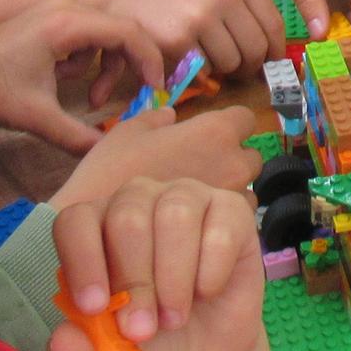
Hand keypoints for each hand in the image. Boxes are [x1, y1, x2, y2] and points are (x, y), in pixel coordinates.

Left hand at [0, 0, 166, 153]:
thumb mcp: (39, 118)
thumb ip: (78, 137)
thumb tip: (110, 153)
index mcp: (68, 22)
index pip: (128, 33)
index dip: (150, 61)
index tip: (156, 89)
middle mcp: (67, 6)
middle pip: (120, 30)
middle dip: (127, 68)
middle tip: (134, 97)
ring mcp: (58, 8)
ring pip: (104, 33)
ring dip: (104, 67)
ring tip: (88, 97)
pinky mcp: (50, 16)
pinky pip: (86, 34)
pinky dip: (85, 60)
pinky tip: (63, 80)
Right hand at [41, 0, 286, 75]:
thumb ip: (238, 5)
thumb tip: (269, 48)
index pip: (273, 25)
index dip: (274, 52)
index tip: (270, 64)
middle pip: (257, 49)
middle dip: (249, 67)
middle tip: (237, 72)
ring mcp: (202, 17)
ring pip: (232, 64)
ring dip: (222, 70)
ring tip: (205, 60)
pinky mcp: (179, 40)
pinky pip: (204, 71)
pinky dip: (198, 73)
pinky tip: (184, 59)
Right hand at [48, 106, 264, 217]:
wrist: (100, 233)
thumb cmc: (111, 174)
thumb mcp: (126, 134)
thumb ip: (155, 120)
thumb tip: (170, 116)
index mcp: (213, 131)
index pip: (244, 118)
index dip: (229, 126)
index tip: (211, 137)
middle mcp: (233, 162)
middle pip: (251, 157)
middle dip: (233, 163)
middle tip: (202, 175)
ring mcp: (233, 200)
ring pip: (247, 194)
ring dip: (229, 196)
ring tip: (197, 208)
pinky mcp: (227, 235)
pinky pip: (235, 225)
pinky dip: (221, 225)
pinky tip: (194, 232)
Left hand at [48, 177, 268, 350]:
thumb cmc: (150, 339)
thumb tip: (61, 345)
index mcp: (96, 228)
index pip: (75, 222)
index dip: (82, 261)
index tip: (94, 308)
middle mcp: (137, 201)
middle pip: (127, 219)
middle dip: (134, 283)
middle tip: (141, 330)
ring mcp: (186, 198)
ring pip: (175, 215)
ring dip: (174, 278)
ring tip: (174, 318)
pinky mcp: (230, 209)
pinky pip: (220, 229)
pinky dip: (211, 271)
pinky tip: (208, 292)